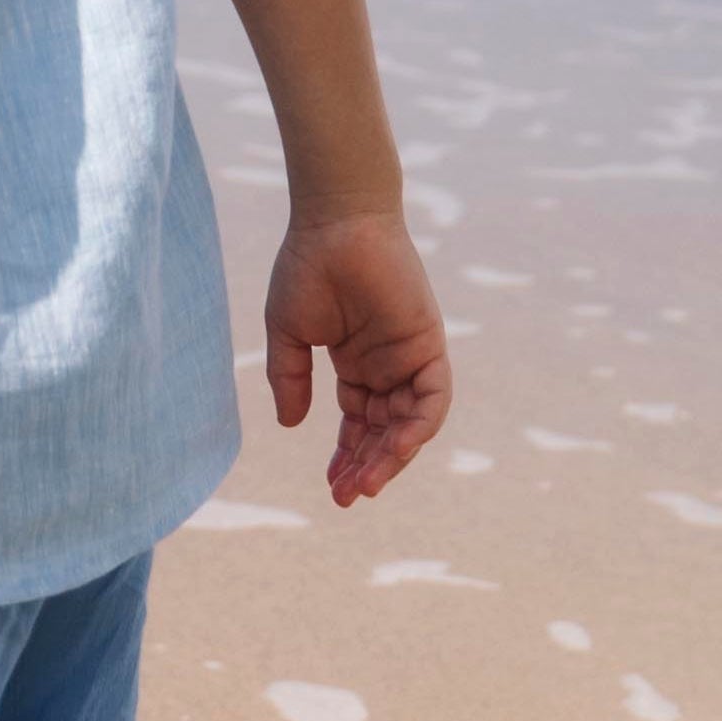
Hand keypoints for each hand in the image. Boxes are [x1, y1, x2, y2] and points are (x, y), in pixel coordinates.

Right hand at [265, 212, 449, 504]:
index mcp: (357, 364)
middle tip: (346, 497)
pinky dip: (417, 428)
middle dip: (367, 467)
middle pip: (384, 431)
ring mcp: (410, 357)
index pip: (359, 423)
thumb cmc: (308, 268)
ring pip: (410, 423)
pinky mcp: (429, 345)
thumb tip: (291, 425)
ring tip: (363, 485)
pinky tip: (393, 450)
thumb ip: (290, 378)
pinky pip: (432, 399)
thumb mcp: (289, 333)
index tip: (332, 488)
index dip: (347, 457)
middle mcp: (388, 365)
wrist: (335, 223)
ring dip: (390, 457)